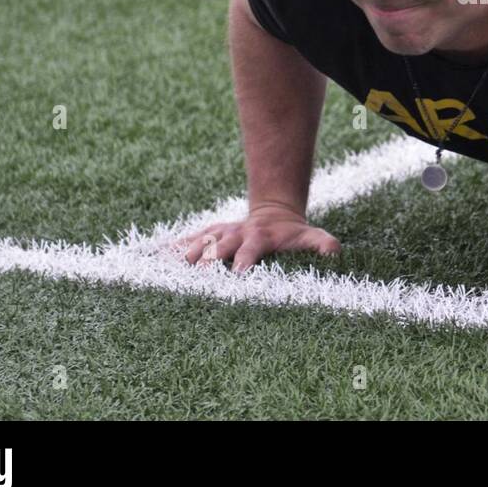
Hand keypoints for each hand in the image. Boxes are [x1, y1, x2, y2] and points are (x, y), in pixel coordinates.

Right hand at [176, 203, 340, 273]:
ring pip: (200, 241)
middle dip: (208, 258)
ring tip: (170, 265)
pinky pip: (188, 240)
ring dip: (186, 252)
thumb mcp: (308, 235)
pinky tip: (153, 256)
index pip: (251, 249)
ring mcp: (220, 233)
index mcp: (258, 237)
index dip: (245, 260)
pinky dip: (171, 248)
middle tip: (197, 271)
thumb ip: (321, 242)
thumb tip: (335, 250)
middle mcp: (236, 234)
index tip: (239, 273)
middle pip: (220, 245)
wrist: (274, 213)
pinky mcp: (209, 234)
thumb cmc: (292, 233)